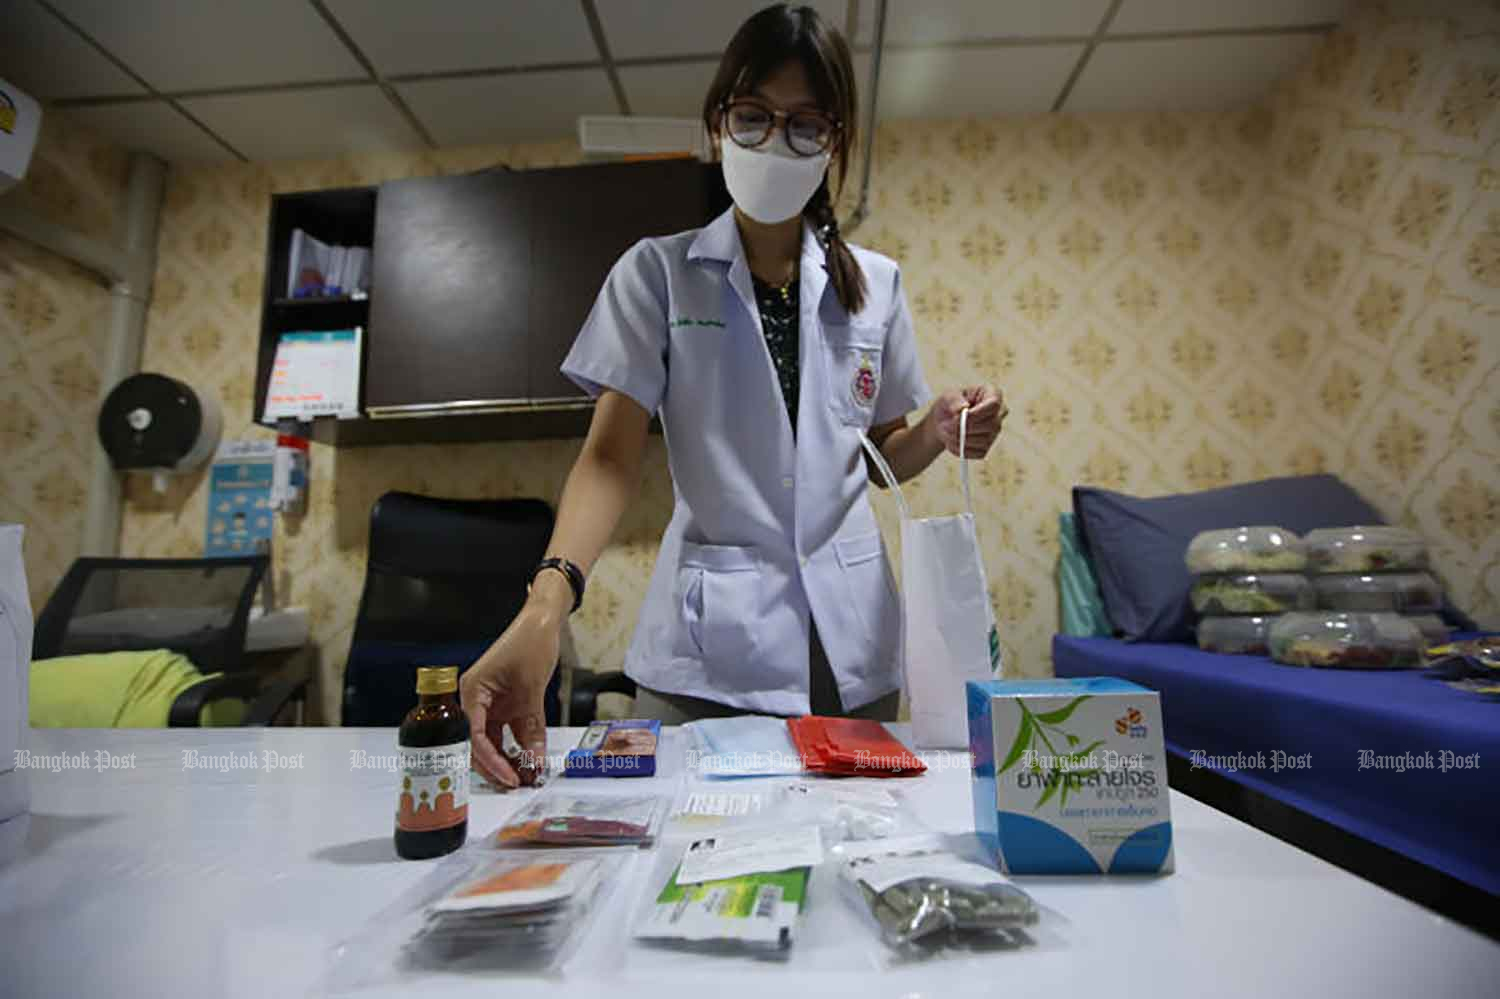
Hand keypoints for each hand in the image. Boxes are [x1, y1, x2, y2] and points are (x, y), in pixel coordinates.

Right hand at [460, 583, 564, 788]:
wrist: (542, 622)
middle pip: (479, 744)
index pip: (474, 737)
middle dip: (497, 765)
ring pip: (493, 742)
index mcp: (472, 692)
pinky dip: (517, 747)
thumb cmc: (530, 643)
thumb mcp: (532, 689)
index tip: (508, 777)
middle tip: (516, 783)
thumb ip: (531, 727)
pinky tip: (529, 760)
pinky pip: (506, 733)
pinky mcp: (504, 706)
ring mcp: (489, 704)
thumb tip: (535, 761)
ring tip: (525, 776)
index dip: (490, 761)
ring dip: (508, 759)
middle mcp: (475, 700)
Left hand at [931, 385, 1006, 457]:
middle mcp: (999, 414)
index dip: (977, 413)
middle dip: (965, 428)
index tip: (958, 416)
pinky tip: (951, 440)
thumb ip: (954, 400)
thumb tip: (962, 408)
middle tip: (946, 426)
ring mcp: (994, 432)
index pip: (994, 405)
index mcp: (993, 394)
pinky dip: (960, 449)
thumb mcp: (948, 396)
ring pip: (984, 441)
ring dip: (960, 439)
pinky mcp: (986, 447)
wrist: (943, 420)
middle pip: (991, 425)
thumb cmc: (949, 404)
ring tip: (945, 431)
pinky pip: (977, 453)